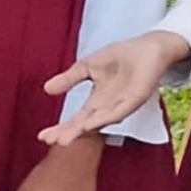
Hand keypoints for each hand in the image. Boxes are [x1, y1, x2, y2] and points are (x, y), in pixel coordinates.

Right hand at [39, 33, 190, 147]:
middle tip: (50, 141)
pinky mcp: (135, 99)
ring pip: (99, 122)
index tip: (41, 136)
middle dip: (68, 133)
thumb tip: (46, 89)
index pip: (76, 119)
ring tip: (64, 139)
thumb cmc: (122, 57)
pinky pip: (118, 112)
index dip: (60, 128)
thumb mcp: (87, 66)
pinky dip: (103, 119)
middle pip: (85, 125)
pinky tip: (89, 124)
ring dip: (81, 131)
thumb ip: (69, 79)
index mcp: (97, 102)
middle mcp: (108, 108)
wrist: (149, 48)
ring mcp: (122, 105)